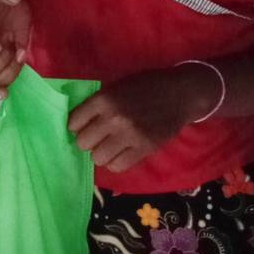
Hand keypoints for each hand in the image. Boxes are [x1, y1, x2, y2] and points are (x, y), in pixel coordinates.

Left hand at [67, 66, 217, 175]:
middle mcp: (114, 118)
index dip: (76, 126)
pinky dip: (116, 162)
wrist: (180, 94)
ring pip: (98, 158)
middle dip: (88, 141)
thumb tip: (75, 124)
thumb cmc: (145, 86)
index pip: (73, 122)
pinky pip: (118, 166)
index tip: (83, 126)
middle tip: (99, 137)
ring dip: (102, 153)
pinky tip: (122, 153)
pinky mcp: (144, 148)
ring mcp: (130, 135)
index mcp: (104, 99)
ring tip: (111, 146)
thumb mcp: (117, 87)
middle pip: (83, 143)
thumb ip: (97, 104)